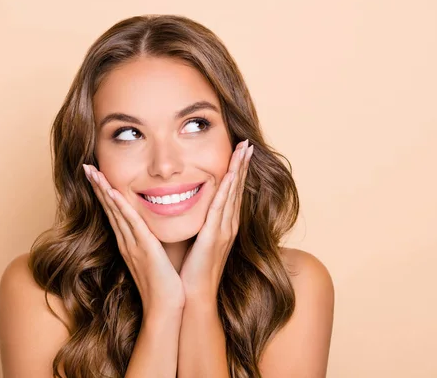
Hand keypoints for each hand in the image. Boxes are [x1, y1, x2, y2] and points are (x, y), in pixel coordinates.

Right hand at [83, 164, 185, 315]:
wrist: (166, 307)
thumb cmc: (164, 285)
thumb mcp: (155, 258)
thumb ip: (151, 244)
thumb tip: (153, 232)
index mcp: (130, 242)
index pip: (115, 212)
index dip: (105, 193)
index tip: (97, 176)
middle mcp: (126, 241)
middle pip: (109, 208)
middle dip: (98, 186)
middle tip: (87, 166)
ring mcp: (132, 244)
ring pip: (115, 211)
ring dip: (103, 190)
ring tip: (92, 172)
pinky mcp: (143, 247)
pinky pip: (130, 222)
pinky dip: (120, 206)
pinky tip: (112, 192)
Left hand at [178, 139, 253, 300]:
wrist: (194, 294)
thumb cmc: (192, 270)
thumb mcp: (198, 242)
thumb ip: (199, 225)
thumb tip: (189, 208)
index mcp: (223, 226)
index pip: (231, 192)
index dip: (236, 171)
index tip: (239, 152)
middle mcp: (227, 226)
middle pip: (237, 188)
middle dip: (242, 164)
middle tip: (247, 143)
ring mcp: (224, 230)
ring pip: (232, 193)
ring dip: (238, 170)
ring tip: (244, 150)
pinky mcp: (215, 237)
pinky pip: (221, 207)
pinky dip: (227, 189)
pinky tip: (230, 174)